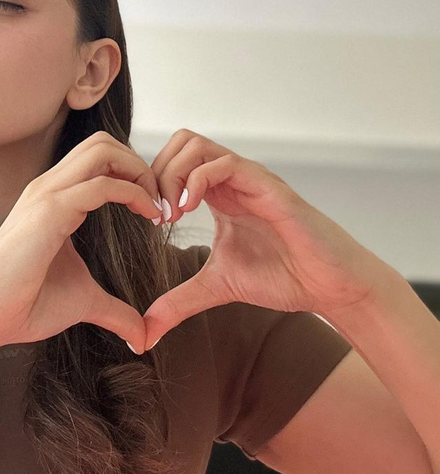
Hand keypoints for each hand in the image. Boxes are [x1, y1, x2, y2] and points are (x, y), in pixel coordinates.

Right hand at [0, 131, 162, 354]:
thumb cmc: (24, 304)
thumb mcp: (83, 302)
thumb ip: (114, 311)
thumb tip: (142, 336)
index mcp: (54, 198)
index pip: (99, 158)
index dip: (133, 174)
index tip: (155, 209)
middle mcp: (50, 187)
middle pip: (103, 143)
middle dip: (140, 164)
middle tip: (159, 201)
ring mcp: (48, 194)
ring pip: (103, 150)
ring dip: (139, 172)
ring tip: (155, 206)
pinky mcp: (50, 211)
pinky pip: (102, 185)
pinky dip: (134, 193)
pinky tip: (149, 217)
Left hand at [142, 129, 383, 350]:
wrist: (329, 287)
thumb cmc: (283, 277)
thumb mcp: (216, 287)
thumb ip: (179, 302)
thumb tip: (145, 332)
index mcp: (218, 193)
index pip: (174, 159)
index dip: (151, 182)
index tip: (149, 219)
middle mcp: (232, 179)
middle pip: (181, 142)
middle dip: (156, 172)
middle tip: (156, 212)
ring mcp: (250, 179)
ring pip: (196, 145)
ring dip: (172, 174)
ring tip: (172, 213)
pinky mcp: (268, 187)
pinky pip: (225, 164)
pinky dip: (196, 181)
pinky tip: (189, 211)